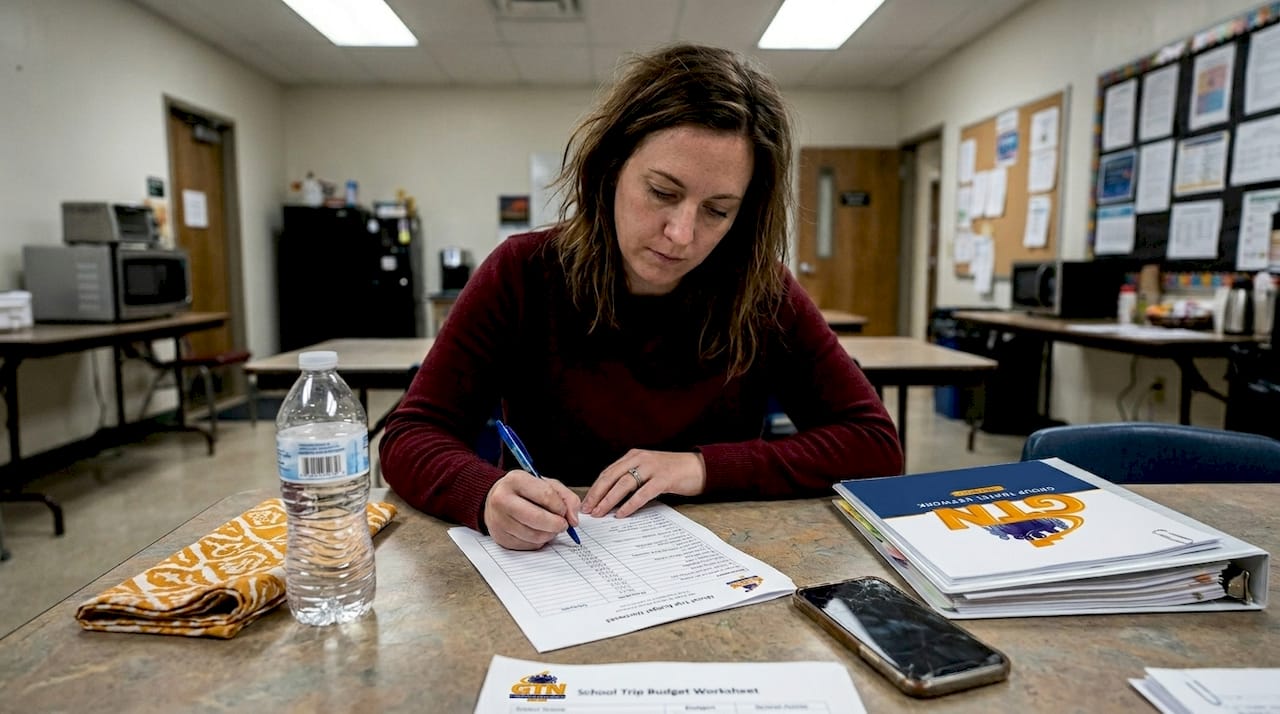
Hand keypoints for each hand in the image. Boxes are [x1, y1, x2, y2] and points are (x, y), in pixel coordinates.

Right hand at [483, 471, 580, 549]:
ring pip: (534, 535)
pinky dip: (539, 541)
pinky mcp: (500, 537)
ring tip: (550, 527)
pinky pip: (528, 545)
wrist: (496, 499)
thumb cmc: (524, 491)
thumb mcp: (547, 484)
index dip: (561, 507)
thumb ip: (566, 497)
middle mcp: (502, 499)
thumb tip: (573, 519)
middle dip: (557, 524)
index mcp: (515, 480)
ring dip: (549, 534)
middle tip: (563, 524)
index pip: (546, 495)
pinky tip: (537, 532)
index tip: (564, 511)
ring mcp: (499, 520)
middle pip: (538, 518)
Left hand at [580, 449, 705, 518]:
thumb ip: (631, 478)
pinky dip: (630, 504)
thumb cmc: (672, 472)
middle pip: (611, 476)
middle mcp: (640, 458)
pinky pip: (642, 493)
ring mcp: (652, 467)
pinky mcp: (664, 479)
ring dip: (609, 500)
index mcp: (634, 456)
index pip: (608, 472)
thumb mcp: (648, 470)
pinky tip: (621, 514)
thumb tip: (610, 498)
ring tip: (600, 513)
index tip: (586, 502)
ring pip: (624, 484)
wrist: (699, 468)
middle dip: (597, 494)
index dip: (595, 488)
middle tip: (588, 509)